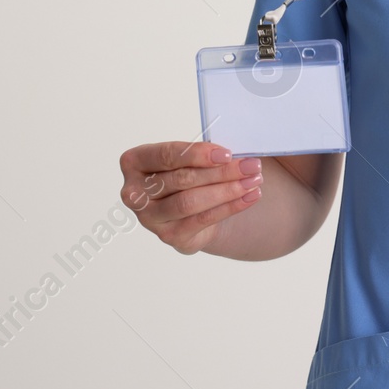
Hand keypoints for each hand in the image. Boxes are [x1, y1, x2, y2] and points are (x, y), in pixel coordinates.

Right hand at [117, 141, 263, 254]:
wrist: (191, 205)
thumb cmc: (189, 171)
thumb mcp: (191, 157)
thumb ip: (203, 153)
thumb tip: (235, 154)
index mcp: (135, 162)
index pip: (166, 155)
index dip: (198, 154)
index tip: (228, 154)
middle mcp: (135, 192)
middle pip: (182, 179)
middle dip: (221, 172)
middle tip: (251, 166)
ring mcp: (150, 218)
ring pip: (191, 202)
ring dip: (227, 190)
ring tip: (253, 181)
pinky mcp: (169, 236)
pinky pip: (202, 220)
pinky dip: (230, 207)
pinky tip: (250, 196)